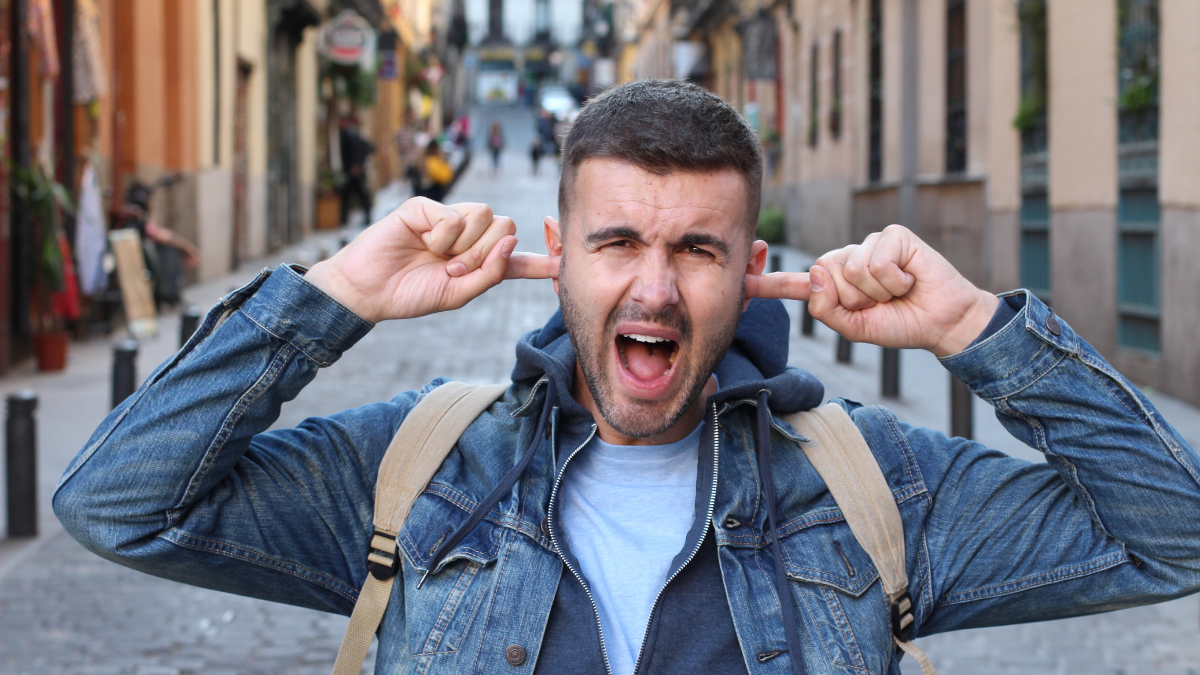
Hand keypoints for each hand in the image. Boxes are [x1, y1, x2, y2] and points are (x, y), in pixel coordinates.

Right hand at [304, 198, 558, 322]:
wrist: (368, 290)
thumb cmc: (411, 294)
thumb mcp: (459, 293)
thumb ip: (491, 272)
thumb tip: (513, 240)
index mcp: (479, 261)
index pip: (518, 258)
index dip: (543, 260)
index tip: (567, 262)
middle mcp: (468, 236)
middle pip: (507, 227)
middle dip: (485, 254)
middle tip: (454, 269)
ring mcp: (449, 218)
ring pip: (486, 216)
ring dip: (465, 245)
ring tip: (439, 258)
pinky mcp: (428, 206)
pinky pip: (456, 215)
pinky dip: (443, 236)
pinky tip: (422, 242)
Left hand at [746, 225, 997, 355]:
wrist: (941, 321)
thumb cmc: (900, 323)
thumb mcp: (856, 328)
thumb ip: (828, 310)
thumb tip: (816, 274)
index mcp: (833, 286)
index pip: (796, 285)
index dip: (769, 284)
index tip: (743, 283)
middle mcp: (846, 260)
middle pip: (825, 276)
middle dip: (855, 299)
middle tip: (882, 302)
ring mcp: (868, 245)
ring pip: (850, 269)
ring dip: (877, 291)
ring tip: (897, 290)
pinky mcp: (892, 235)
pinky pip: (875, 261)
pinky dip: (894, 279)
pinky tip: (908, 278)